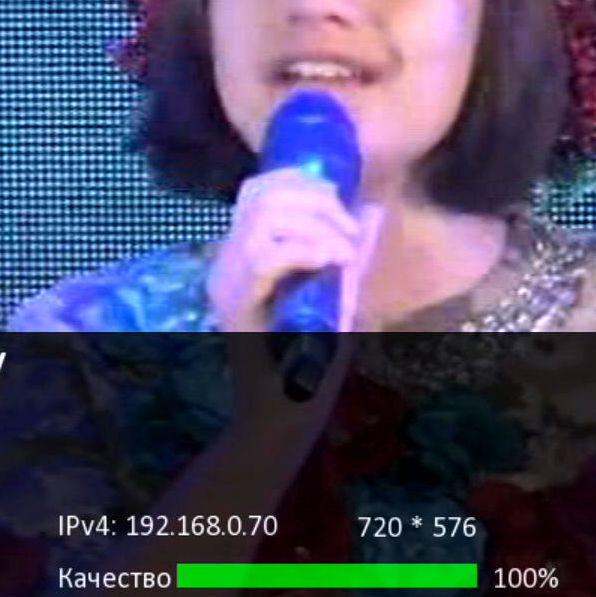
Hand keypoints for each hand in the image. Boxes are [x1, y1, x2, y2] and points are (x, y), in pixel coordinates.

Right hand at [208, 168, 383, 429]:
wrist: (285, 416)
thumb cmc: (308, 362)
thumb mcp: (331, 296)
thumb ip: (340, 256)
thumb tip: (370, 213)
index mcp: (241, 256)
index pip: (255, 191)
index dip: (298, 180)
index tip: (338, 199)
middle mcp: (226, 264)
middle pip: (261, 196)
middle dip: (317, 200)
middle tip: (349, 233)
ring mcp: (227, 284)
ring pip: (264, 221)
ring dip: (316, 226)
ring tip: (343, 253)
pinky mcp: (237, 307)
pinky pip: (264, 257)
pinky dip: (305, 250)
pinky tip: (330, 263)